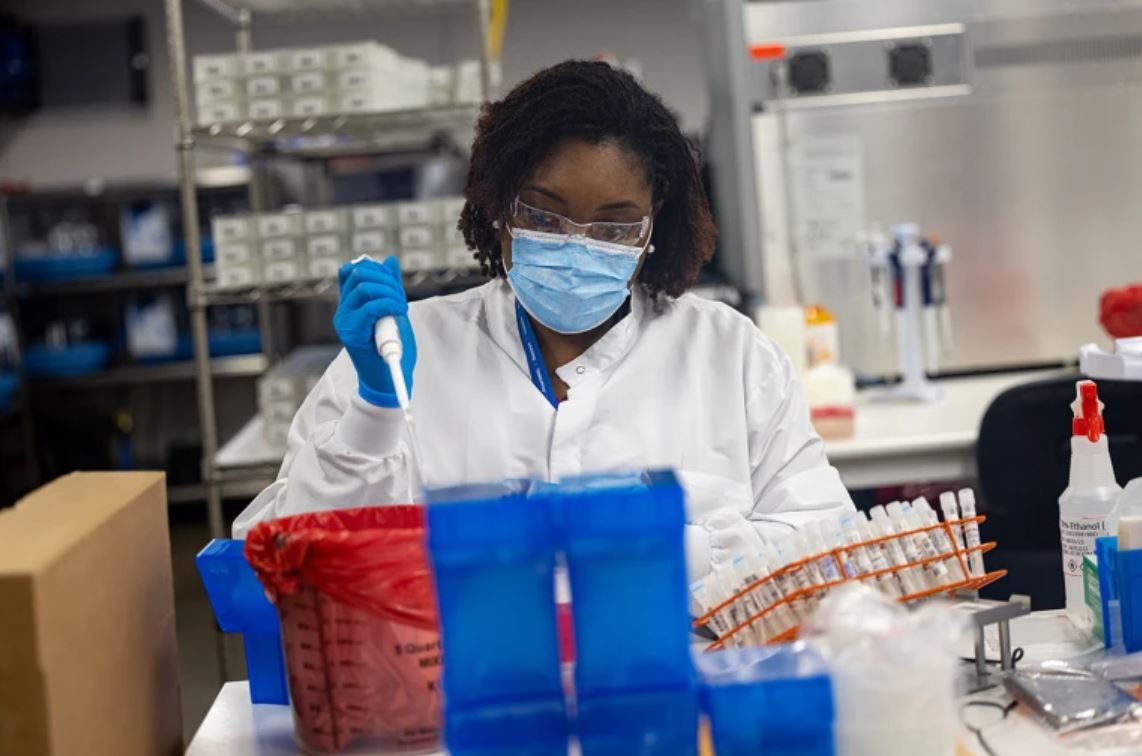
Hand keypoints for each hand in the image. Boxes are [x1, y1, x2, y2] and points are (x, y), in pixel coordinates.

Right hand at [334, 256, 416, 407]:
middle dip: (386, 281)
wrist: (389, 380)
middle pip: (359, 274)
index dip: (374, 269)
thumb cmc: (392, 348)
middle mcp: (343, 311)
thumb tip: (389, 261)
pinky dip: (390, 305)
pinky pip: (370, 307)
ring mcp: (344, 321)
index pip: (351, 270)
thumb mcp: (393, 311)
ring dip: (390, 293)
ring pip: (365, 287)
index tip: (392, 283)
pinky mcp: (351, 333)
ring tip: (400, 308)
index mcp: (350, 304)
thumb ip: (389, 287)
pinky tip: (399, 313)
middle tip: (400, 299)